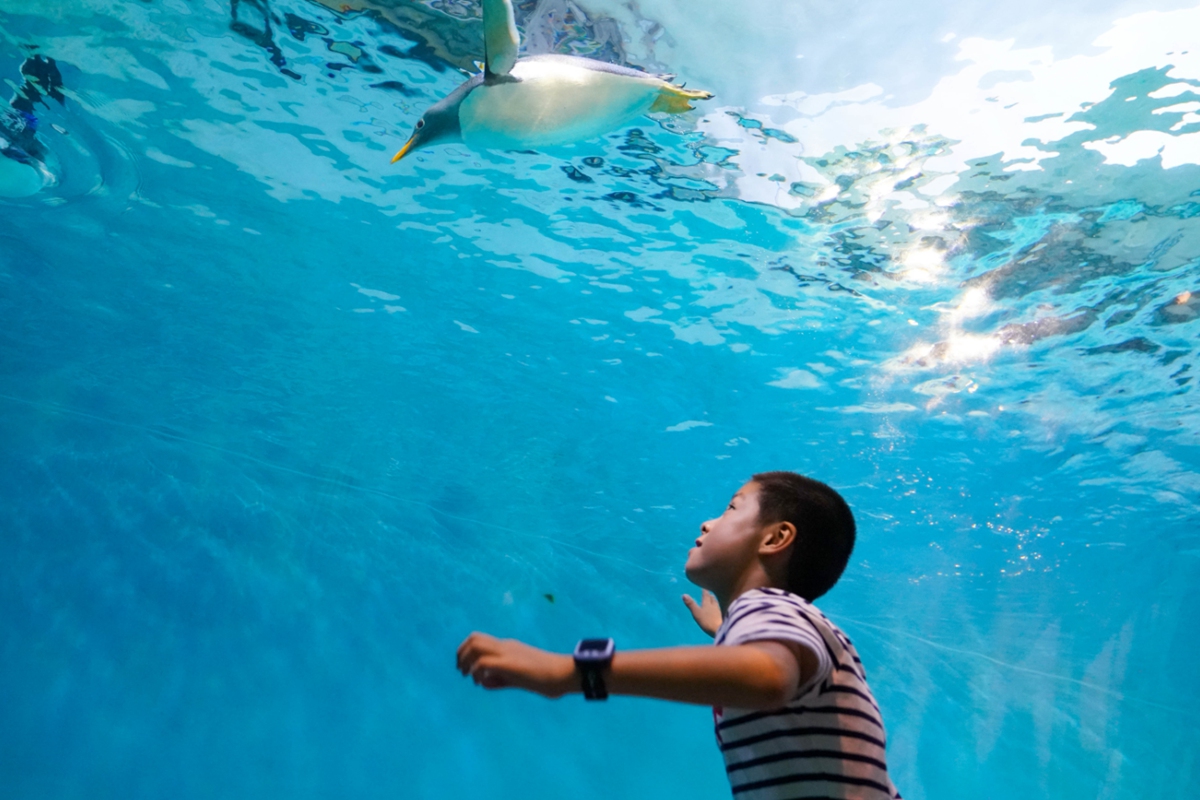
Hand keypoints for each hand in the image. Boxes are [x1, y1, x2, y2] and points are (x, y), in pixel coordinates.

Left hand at [455, 632, 576, 697]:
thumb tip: (484, 683)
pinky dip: (476, 672)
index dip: (467, 651)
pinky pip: (483, 663)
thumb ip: (500, 679)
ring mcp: (507, 652)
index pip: (480, 639)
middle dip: (462, 654)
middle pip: (474, 638)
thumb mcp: (518, 679)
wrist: (562, 674)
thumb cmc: (545, 678)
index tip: (466, 669)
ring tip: (469, 676)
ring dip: (466, 660)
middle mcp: (505, 645)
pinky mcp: (509, 663)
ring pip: (475, 645)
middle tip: (462, 671)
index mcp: (508, 646)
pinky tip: (482, 683)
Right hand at [682, 589, 721, 636]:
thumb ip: (691, 604)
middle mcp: (714, 606)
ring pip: (716, 604)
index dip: (705, 591)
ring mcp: (719, 612)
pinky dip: (717, 609)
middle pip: (712, 599)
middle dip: (710, 596)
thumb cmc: (707, 621)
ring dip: (714, 602)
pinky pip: (719, 610)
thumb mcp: (696, 613)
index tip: (704, 588)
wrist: (719, 630)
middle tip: (709, 594)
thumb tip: (684, 595)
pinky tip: (717, 611)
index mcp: (707, 604)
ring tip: (713, 600)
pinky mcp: (722, 618)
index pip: (706, 595)